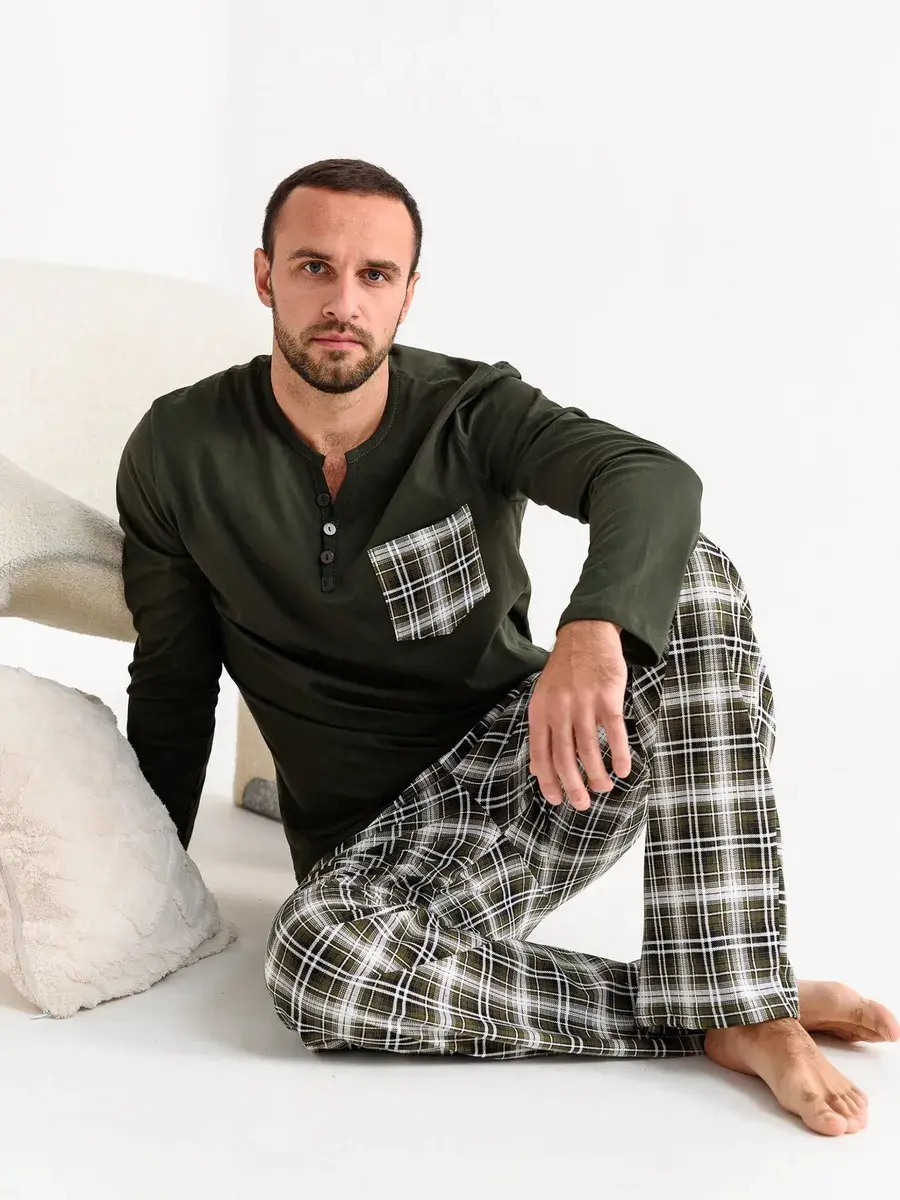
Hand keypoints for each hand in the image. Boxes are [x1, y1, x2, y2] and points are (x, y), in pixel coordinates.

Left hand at [528, 620, 631, 810]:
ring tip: (604, 788)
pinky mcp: (607, 697)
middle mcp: (559, 709)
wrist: (586, 635)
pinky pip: (614, 733)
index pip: (540, 754)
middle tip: (582, 803)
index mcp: (540, 711)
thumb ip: (542, 730)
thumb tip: (539, 769)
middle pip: (564, 757)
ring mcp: (583, 703)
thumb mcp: (543, 697)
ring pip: (588, 749)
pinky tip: (622, 770)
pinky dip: (619, 755)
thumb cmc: (565, 671)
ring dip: (597, 774)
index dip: (548, 781)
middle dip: (573, 786)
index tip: (557, 800)